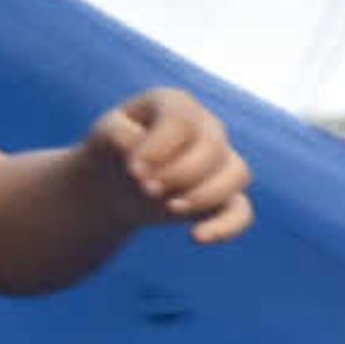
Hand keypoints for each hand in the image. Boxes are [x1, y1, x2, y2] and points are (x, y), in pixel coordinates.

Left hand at [87, 90, 253, 243]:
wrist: (116, 182)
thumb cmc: (113, 151)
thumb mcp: (102, 137)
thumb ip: (117, 135)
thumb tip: (139, 150)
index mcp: (177, 106)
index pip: (183, 122)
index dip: (160, 147)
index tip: (133, 170)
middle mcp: (208, 128)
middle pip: (213, 147)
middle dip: (180, 173)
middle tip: (146, 189)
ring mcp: (221, 163)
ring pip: (237, 174)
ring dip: (206, 195)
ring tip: (171, 208)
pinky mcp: (225, 198)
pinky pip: (242, 212)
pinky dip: (227, 226)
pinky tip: (197, 237)